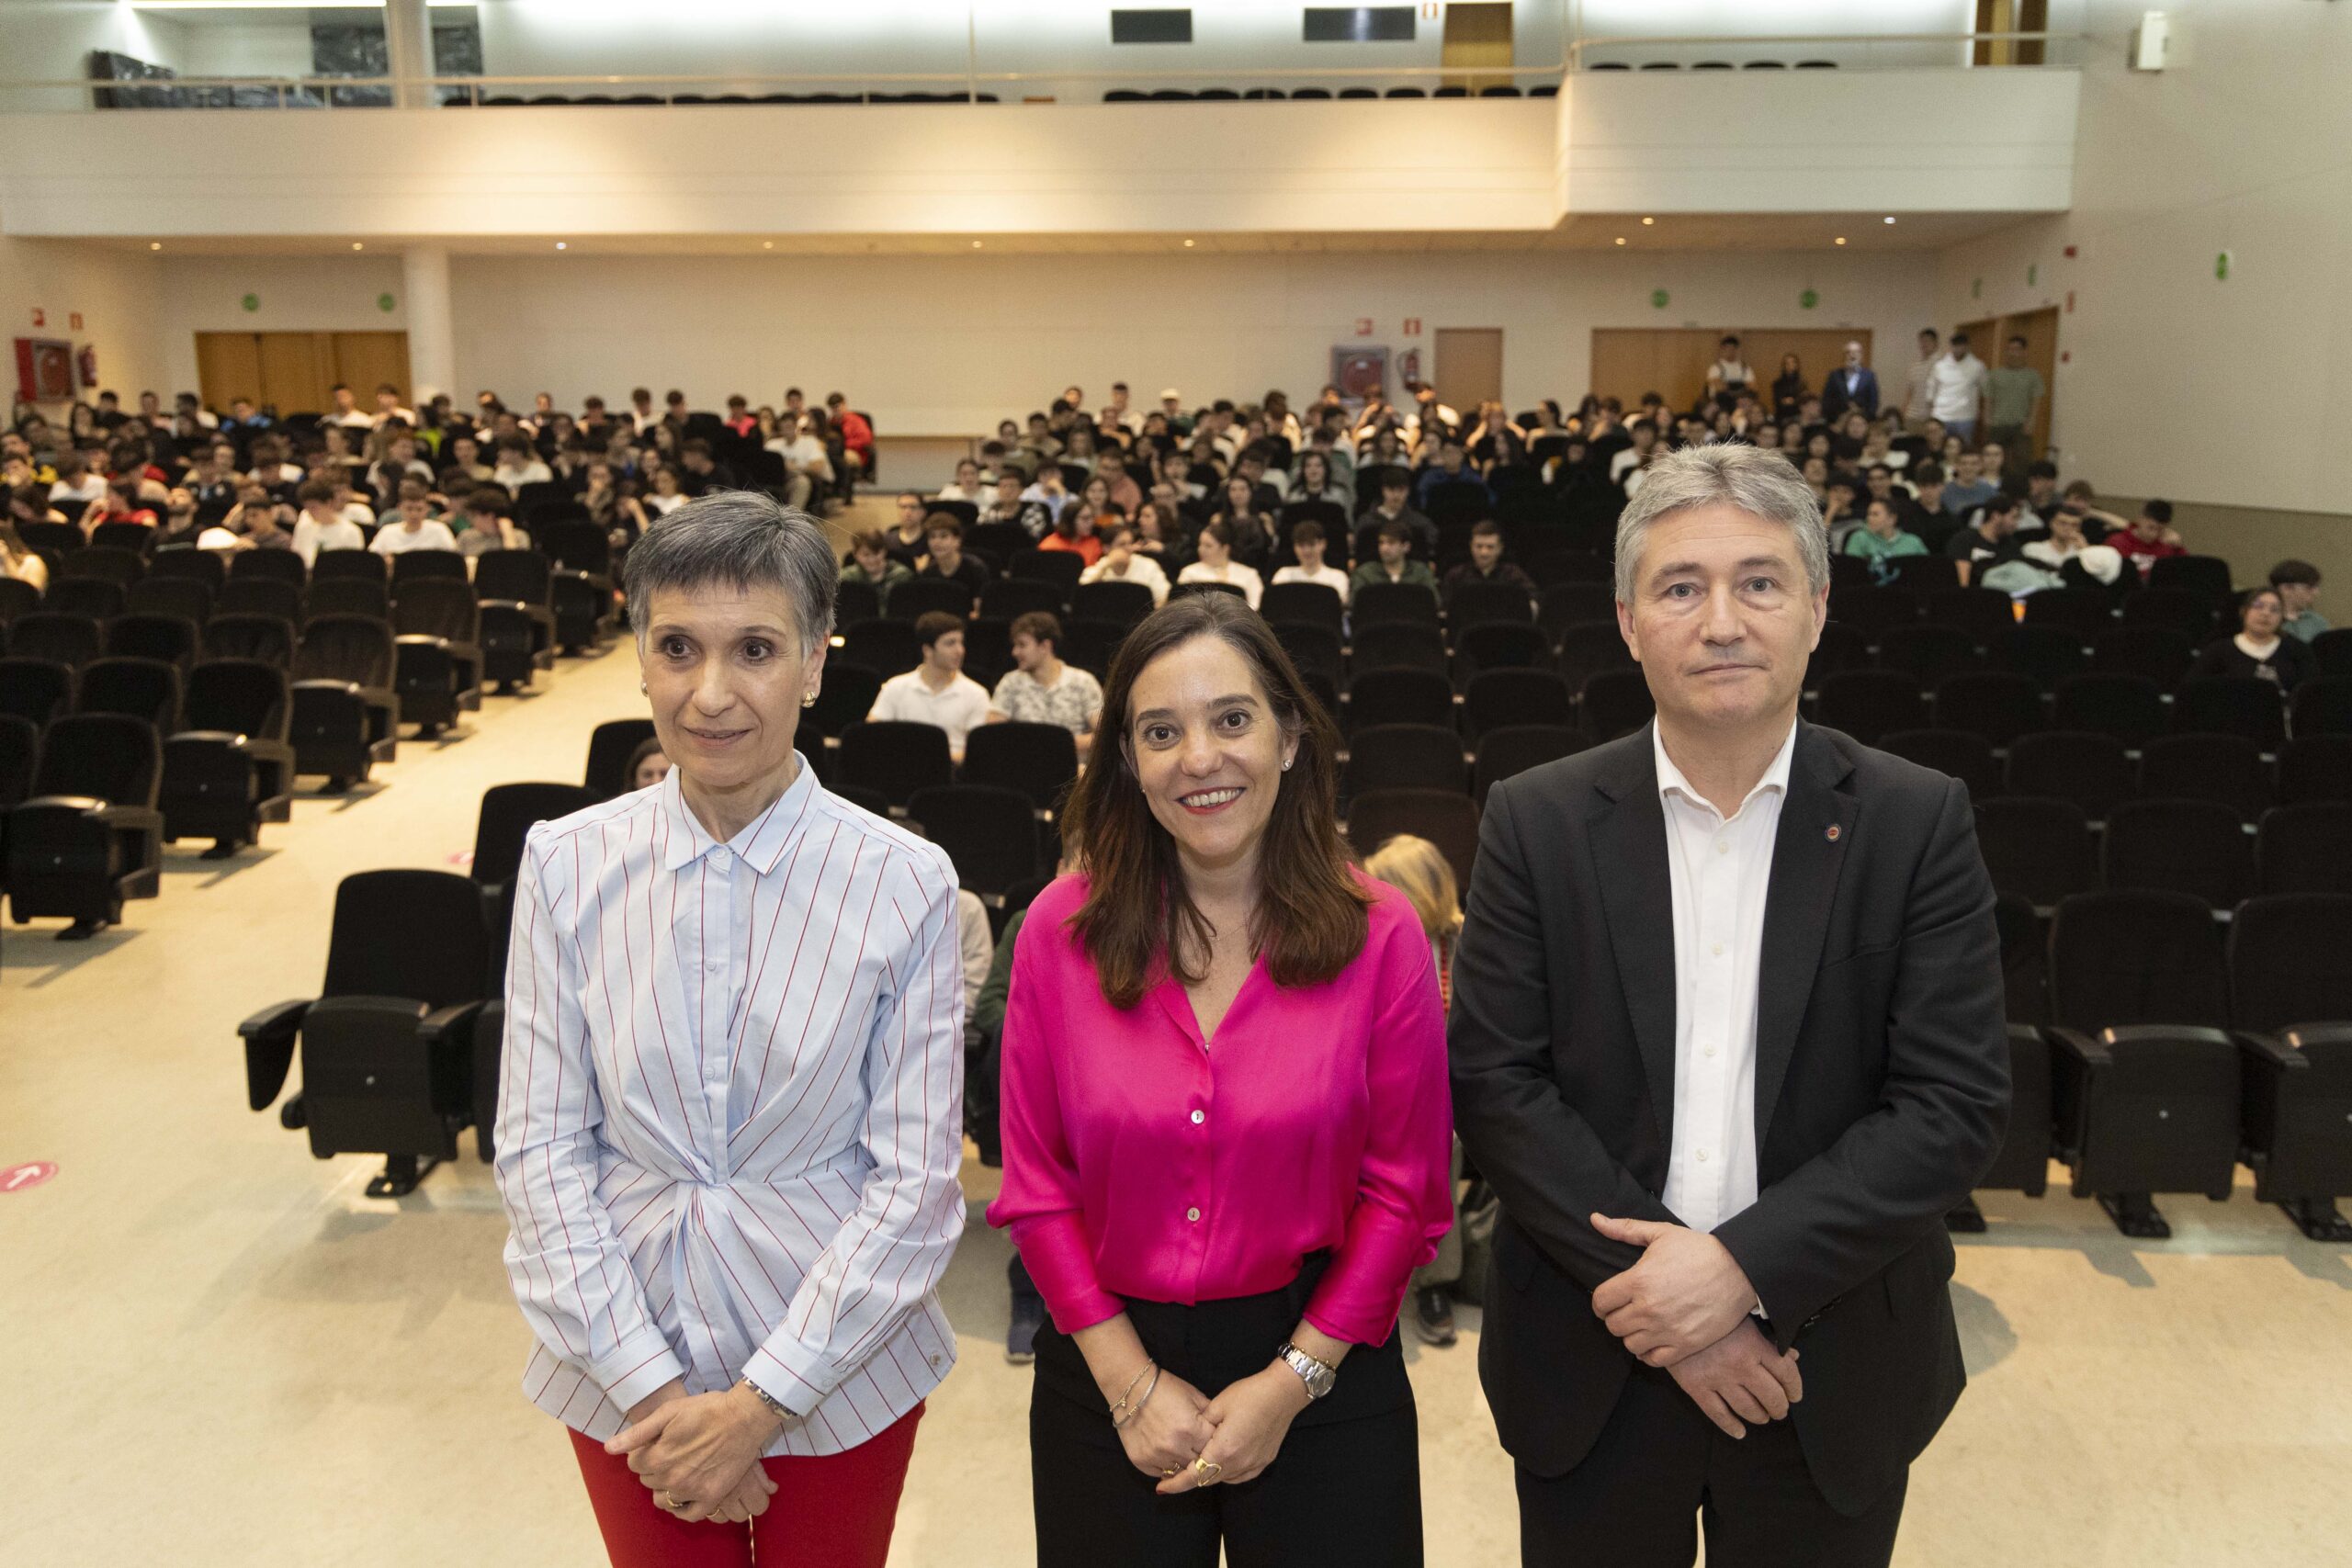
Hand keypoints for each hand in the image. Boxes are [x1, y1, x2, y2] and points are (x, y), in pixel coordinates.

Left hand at [604, 1384, 780, 1524]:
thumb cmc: (706, 1409)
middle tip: (671, 1450)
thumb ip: (637, 1433)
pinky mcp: (711, 1497)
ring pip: (664, 1498)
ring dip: (666, 1485)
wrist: (744, 1417)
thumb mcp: (669, 1411)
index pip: (634, 1463)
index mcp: (658, 1457)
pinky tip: (685, 1494)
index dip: (643, 1450)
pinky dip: (683, 1508)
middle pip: (647, 1480)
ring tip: (679, 1468)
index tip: (657, 1441)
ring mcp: (692, 1490)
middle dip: (653, 1466)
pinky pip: (688, 1514)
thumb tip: (609, 1448)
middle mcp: (672, 1479)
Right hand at [1114, 1367, 1218, 1482]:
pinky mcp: (1141, 1462)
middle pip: (1199, 1464)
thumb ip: (1211, 1415)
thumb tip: (1224, 1429)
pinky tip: (1169, 1455)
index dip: (1216, 1444)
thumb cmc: (1165, 1388)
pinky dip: (1167, 1467)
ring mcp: (1156, 1456)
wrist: (1130, 1388)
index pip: (1214, 1448)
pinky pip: (1161, 1474)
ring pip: (1181, 1472)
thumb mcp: (1194, 1395)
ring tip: (1185, 1452)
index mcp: (1192, 1429)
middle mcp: (1175, 1446)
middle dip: (1202, 1457)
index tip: (1216, 1441)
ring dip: (1185, 1464)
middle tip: (1201, 1449)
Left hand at [1159, 1363, 1308, 1492]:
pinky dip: (1227, 1473)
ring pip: (1224, 1479)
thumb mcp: (1218, 1405)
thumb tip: (1189, 1437)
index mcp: (1224, 1450)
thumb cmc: (1250, 1394)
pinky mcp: (1264, 1462)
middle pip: (1208, 1479)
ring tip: (1197, 1465)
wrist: (1284, 1393)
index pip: (1194, 1476)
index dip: (1176, 1484)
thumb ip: (1200, 1426)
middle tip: (1174, 1473)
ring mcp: (1253, 1464)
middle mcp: (1239, 1463)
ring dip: (1209, 1474)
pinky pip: (1240, 1476)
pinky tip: (1222, 1462)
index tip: (1161, 1488)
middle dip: (1191, 1478)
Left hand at [1589, 1213, 1758, 1367]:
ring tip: (1642, 1324)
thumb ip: (1624, 1228)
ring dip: (1632, 1335)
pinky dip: (1649, 1353)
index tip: (1609, 1300)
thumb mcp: (1661, 1233)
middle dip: (1615, 1317)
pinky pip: (1653, 1360)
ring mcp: (1667, 1330)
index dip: (1601, 1301)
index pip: (1600, 1302)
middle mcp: (1648, 1309)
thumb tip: (1595, 1219)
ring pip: (1630, 1345)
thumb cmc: (1699, 1250)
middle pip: (1612, 1325)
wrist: (1740, 1270)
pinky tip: (1655, 1339)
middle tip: (1627, 1310)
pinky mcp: (1685, 1345)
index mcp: (1639, 1281)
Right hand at [1666, 1319, 1801, 1439]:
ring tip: (1762, 1417)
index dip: (1795, 1387)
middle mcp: (1739, 1365)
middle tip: (1780, 1410)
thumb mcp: (1742, 1319)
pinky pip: (1718, 1414)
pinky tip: (1739, 1431)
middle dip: (1779, 1407)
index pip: (1786, 1373)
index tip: (1795, 1395)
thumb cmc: (1709, 1315)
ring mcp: (1718, 1378)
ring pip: (1748, 1409)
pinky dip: (1731, 1426)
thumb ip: (1768, 1339)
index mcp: (1753, 1344)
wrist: (1668, 1316)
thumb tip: (1792, 1356)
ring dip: (1760, 1417)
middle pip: (1771, 1396)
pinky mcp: (1697, 1387)